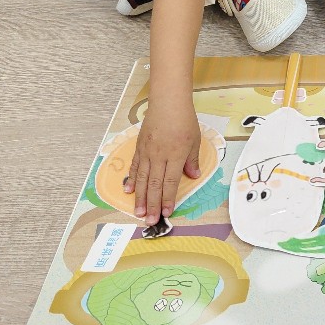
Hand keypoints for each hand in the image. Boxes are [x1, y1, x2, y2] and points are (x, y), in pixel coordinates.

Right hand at [124, 96, 201, 225]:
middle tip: (150, 221)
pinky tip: (129, 191)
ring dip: (141, 197)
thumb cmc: (184, 120)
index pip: (171, 182)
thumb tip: (194, 176)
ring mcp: (147, 152)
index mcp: (176, 155)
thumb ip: (192, 160)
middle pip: (155, 184)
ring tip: (138, 212)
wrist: (168, 102)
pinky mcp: (140, 147)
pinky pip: (135, 166)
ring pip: (143, 179)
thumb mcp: (195, 140)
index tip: (167, 213)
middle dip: (153, 204)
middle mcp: (160, 156)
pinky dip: (132, 180)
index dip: (168, 199)